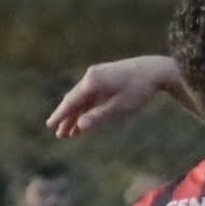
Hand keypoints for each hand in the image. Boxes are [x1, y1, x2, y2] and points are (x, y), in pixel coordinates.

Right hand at [47, 55, 182, 138]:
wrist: (154, 70)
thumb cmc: (139, 90)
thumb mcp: (120, 107)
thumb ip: (99, 116)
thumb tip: (80, 126)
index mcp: (92, 82)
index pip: (71, 102)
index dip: (60, 115)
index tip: (50, 126)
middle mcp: (91, 76)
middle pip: (74, 100)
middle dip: (66, 118)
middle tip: (59, 135)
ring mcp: (97, 75)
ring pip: (82, 99)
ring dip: (76, 115)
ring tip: (71, 133)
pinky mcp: (105, 77)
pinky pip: (91, 95)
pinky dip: (86, 108)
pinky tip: (84, 119)